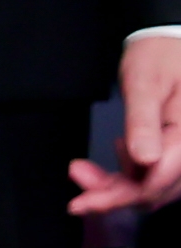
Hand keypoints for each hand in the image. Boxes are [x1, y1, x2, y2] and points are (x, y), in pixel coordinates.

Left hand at [72, 34, 180, 216]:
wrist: (169, 46)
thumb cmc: (158, 58)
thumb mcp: (145, 82)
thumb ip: (143, 121)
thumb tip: (144, 160)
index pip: (158, 181)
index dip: (121, 197)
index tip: (82, 201)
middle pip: (155, 191)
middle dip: (113, 195)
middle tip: (76, 185)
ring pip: (153, 188)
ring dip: (119, 187)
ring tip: (84, 169)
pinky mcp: (175, 154)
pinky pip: (155, 177)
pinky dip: (129, 177)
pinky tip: (117, 154)